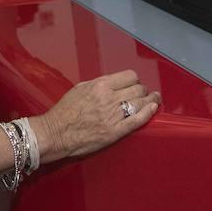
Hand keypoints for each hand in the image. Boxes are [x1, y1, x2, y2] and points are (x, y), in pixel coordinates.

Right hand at [32, 69, 159, 162]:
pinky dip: (148, 113)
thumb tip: (113, 84)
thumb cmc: (65, 111)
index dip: (135, 81)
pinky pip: (138, 120)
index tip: (135, 85)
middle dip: (143, 91)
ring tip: (155, 100)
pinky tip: (154, 109)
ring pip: (141, 103)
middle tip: (145, 95)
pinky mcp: (116, 132)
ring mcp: (114, 115)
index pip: (129, 77)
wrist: (56, 133)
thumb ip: (99, 85)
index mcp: (100, 85)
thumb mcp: (80, 89)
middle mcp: (109, 98)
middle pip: (138, 89)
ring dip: (150, 100)